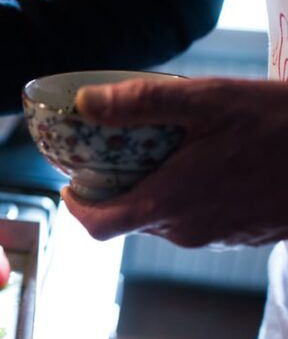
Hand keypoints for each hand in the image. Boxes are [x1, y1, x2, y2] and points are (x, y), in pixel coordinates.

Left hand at [62, 78, 287, 246]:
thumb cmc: (276, 122)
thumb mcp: (206, 100)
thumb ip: (140, 104)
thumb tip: (84, 104)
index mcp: (167, 203)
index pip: (98, 226)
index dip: (76, 208)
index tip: (70, 186)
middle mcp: (185, 231)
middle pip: (129, 220)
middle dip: (115, 191)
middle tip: (117, 157)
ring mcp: (213, 238)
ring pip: (162, 220)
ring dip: (154, 192)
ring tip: (165, 156)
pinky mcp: (238, 237)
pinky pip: (195, 221)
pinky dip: (185, 199)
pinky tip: (205, 167)